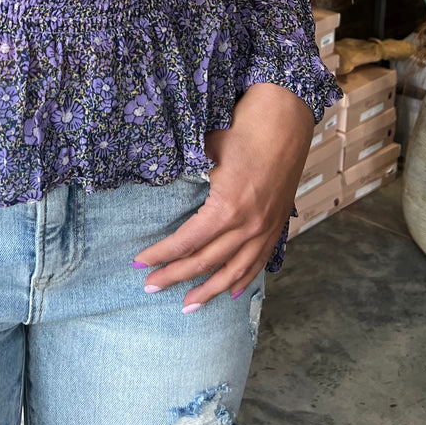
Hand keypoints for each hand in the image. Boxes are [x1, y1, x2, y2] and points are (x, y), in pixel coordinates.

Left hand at [132, 83, 314, 310]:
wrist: (287, 118)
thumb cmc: (243, 128)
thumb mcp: (205, 150)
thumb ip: (185, 173)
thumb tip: (159, 183)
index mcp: (227, 208)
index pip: (186, 242)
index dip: (161, 255)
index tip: (139, 263)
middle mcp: (248, 225)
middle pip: (206, 262)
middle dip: (175, 277)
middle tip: (150, 287)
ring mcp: (266, 228)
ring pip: (234, 271)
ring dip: (209, 291)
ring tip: (188, 306)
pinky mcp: (277, 224)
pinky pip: (259, 261)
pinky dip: (243, 278)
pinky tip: (231, 292)